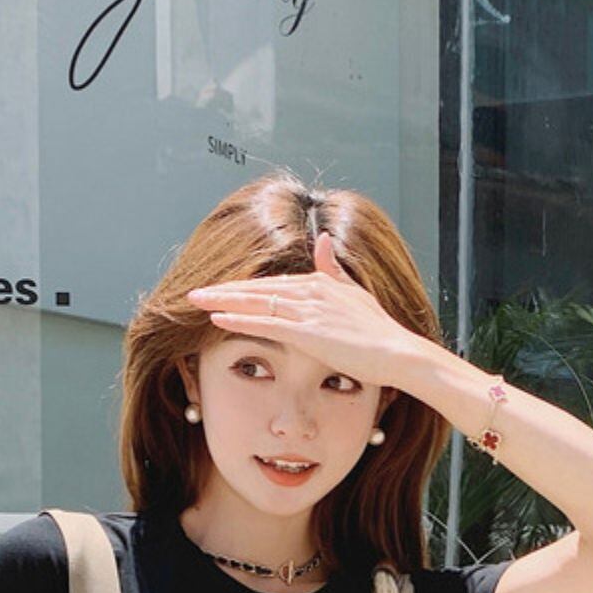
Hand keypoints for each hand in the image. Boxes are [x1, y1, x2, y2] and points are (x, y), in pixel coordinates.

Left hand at [186, 230, 426, 392]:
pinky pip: (266, 323)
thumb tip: (323, 240)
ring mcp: (309, 310)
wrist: (399, 352)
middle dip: (224, 290)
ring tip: (195, 302)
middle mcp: (312, 290)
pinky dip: (240, 319)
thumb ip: (335, 270)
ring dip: (223, 302)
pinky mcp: (309, 331)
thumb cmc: (380, 333)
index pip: (273, 283)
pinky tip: (218, 319)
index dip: (244, 287)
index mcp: (321, 282)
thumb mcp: (357, 294)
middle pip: (258, 288)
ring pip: (256, 302)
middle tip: (194, 294)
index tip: (221, 291)